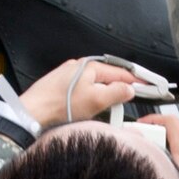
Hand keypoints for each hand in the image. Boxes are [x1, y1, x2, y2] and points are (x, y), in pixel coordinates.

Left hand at [17, 57, 138, 126]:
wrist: (32, 113)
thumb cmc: (59, 105)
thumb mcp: (97, 99)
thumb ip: (117, 92)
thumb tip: (129, 89)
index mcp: (89, 66)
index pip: (120, 72)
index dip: (135, 80)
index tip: (146, 86)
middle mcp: (78, 68)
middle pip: (107, 77)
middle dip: (119, 89)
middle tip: (127, 102)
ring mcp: (67, 77)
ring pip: (94, 85)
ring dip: (103, 96)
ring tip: (104, 109)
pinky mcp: (59, 87)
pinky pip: (82, 91)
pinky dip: (90, 99)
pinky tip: (87, 110)